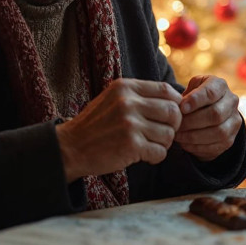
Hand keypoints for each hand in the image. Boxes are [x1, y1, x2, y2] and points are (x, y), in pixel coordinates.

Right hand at [55, 78, 182, 181]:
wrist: (70, 147)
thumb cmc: (95, 125)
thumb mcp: (113, 99)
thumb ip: (139, 96)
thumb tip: (175, 101)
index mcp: (126, 87)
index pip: (166, 90)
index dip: (175, 104)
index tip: (168, 117)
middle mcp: (129, 102)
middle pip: (173, 112)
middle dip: (172, 126)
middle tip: (160, 135)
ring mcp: (130, 123)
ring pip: (169, 134)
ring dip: (163, 144)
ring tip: (149, 146)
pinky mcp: (131, 145)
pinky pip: (160, 152)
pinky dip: (155, 157)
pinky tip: (143, 156)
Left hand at [174, 75, 241, 161]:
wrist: (207, 111)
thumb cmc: (195, 98)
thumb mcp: (190, 89)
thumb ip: (186, 94)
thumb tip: (179, 107)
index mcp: (220, 85)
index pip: (211, 92)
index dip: (196, 100)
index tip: (181, 108)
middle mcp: (232, 102)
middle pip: (216, 114)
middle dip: (192, 121)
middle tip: (176, 125)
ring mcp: (234, 122)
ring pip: (218, 132)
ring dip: (194, 136)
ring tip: (178, 136)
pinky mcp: (230, 139)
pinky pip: (216, 146)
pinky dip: (197, 146)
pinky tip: (185, 143)